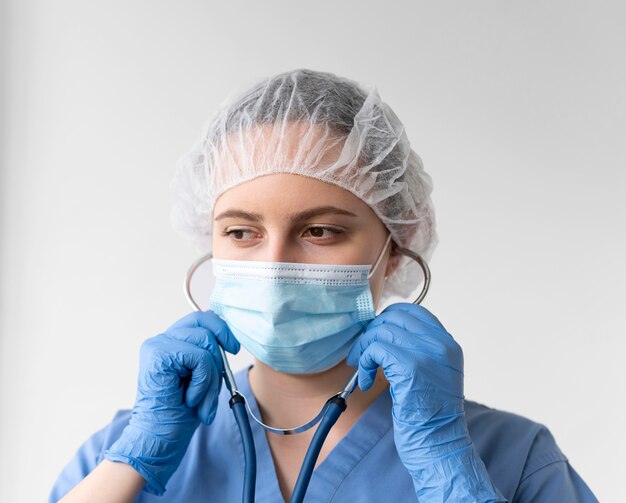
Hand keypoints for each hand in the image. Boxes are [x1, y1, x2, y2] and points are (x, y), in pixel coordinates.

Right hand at [104, 311, 239, 494]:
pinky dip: (203, 382)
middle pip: (203, 321)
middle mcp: (161, 339)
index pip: (200, 318)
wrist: (159, 439)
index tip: (233, 347)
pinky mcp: (159, 356)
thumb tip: (231, 341)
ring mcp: (158, 346)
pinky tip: (190, 398)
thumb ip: (210, 356)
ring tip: (200, 397)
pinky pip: (200, 358)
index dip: (221, 328)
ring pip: (206, 342)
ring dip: (212, 374)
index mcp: (170, 342)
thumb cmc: (180, 412)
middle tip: (225, 369)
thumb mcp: (203, 377)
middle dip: (222, 342)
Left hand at [347, 303, 504, 501]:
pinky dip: (364, 363)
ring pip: (381, 331)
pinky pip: (375, 349)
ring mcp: (427, 354)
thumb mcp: (433, 373)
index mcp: (447, 344)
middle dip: (371, 334)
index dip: (388, 319)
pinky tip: (366, 381)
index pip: (413, 311)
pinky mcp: (410, 367)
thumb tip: (382, 332)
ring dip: (364, 349)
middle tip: (361, 354)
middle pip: (394, 317)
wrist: (439, 445)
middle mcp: (440, 344)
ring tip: (361, 369)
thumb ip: (417, 350)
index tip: (375, 336)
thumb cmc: (430, 416)